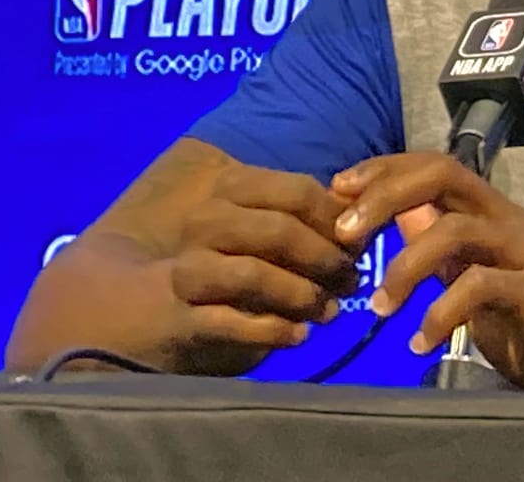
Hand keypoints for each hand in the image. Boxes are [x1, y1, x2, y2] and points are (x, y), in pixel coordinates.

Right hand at [165, 163, 361, 370]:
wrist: (160, 304)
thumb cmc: (234, 258)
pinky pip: (233, 323)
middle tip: (350, 281)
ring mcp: (189, 268)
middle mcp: (205, 221)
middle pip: (279, 231)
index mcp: (231, 188)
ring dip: (302, 295)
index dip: (337, 220)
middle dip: (324, 258)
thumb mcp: (268, 226)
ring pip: (254, 275)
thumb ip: (311, 217)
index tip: (360, 244)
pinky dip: (275, 330)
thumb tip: (364, 214)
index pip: (297, 192)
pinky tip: (299, 335)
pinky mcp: (182, 316)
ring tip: (328, 311)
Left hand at [331, 153, 523, 394]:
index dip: (384, 169)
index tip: (338, 190)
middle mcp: (508, 219)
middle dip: (384, 196)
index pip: (434, 165)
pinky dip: (439, 315)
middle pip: (443, 175)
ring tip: (379, 307)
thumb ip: (440, 246)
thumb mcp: (473, 277)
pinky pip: (478, 288)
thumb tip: (397, 213)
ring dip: (404, 266)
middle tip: (343, 233)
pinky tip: (421, 344)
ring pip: (454, 229)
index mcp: (489, 212)